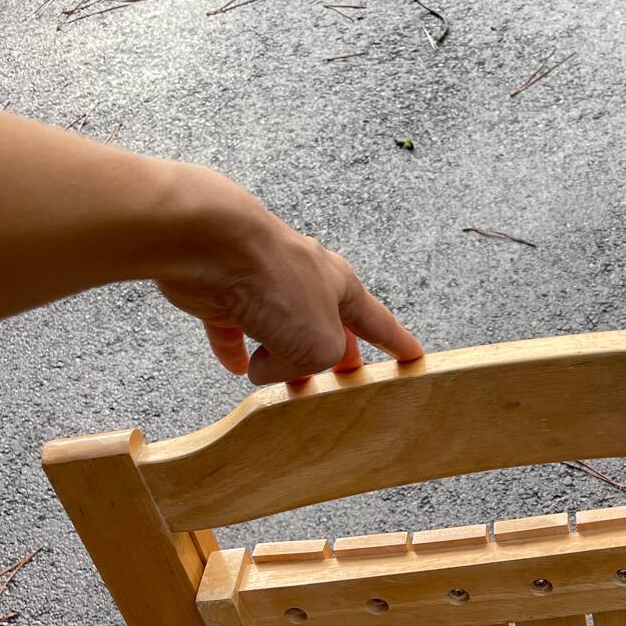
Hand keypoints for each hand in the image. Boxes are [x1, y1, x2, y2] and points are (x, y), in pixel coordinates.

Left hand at [154, 165, 423, 384]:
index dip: (396, 343)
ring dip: (281, 353)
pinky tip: (235, 366)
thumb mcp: (320, 347)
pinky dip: (235, 347)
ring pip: (278, 326)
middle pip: (326, 324)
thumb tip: (267, 368)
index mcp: (340, 287)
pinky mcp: (222, 290)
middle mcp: (305, 281)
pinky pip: (231, 326)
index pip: (377, 321)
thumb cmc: (276, 286)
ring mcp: (262, 283)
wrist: (213, 245)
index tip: (412, 356)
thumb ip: (311, 365)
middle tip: (342, 376)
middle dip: (333, 352)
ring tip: (279, 380)